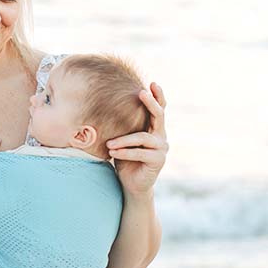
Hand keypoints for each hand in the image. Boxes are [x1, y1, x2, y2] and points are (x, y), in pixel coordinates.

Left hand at [107, 82, 168, 197]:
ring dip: (123, 140)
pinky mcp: (158, 161)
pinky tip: (112, 153)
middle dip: (150, 103)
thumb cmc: (125, 159)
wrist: (132, 184)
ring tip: (109, 144)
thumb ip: (123, 126)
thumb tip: (105, 106)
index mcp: (154, 129)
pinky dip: (124, 152)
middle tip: (141, 93)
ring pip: (143, 137)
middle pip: (159, 116)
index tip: (152, 83)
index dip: (158, 96)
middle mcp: (161, 136)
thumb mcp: (123, 140)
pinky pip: (139, 153)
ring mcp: (162, 149)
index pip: (159, 109)